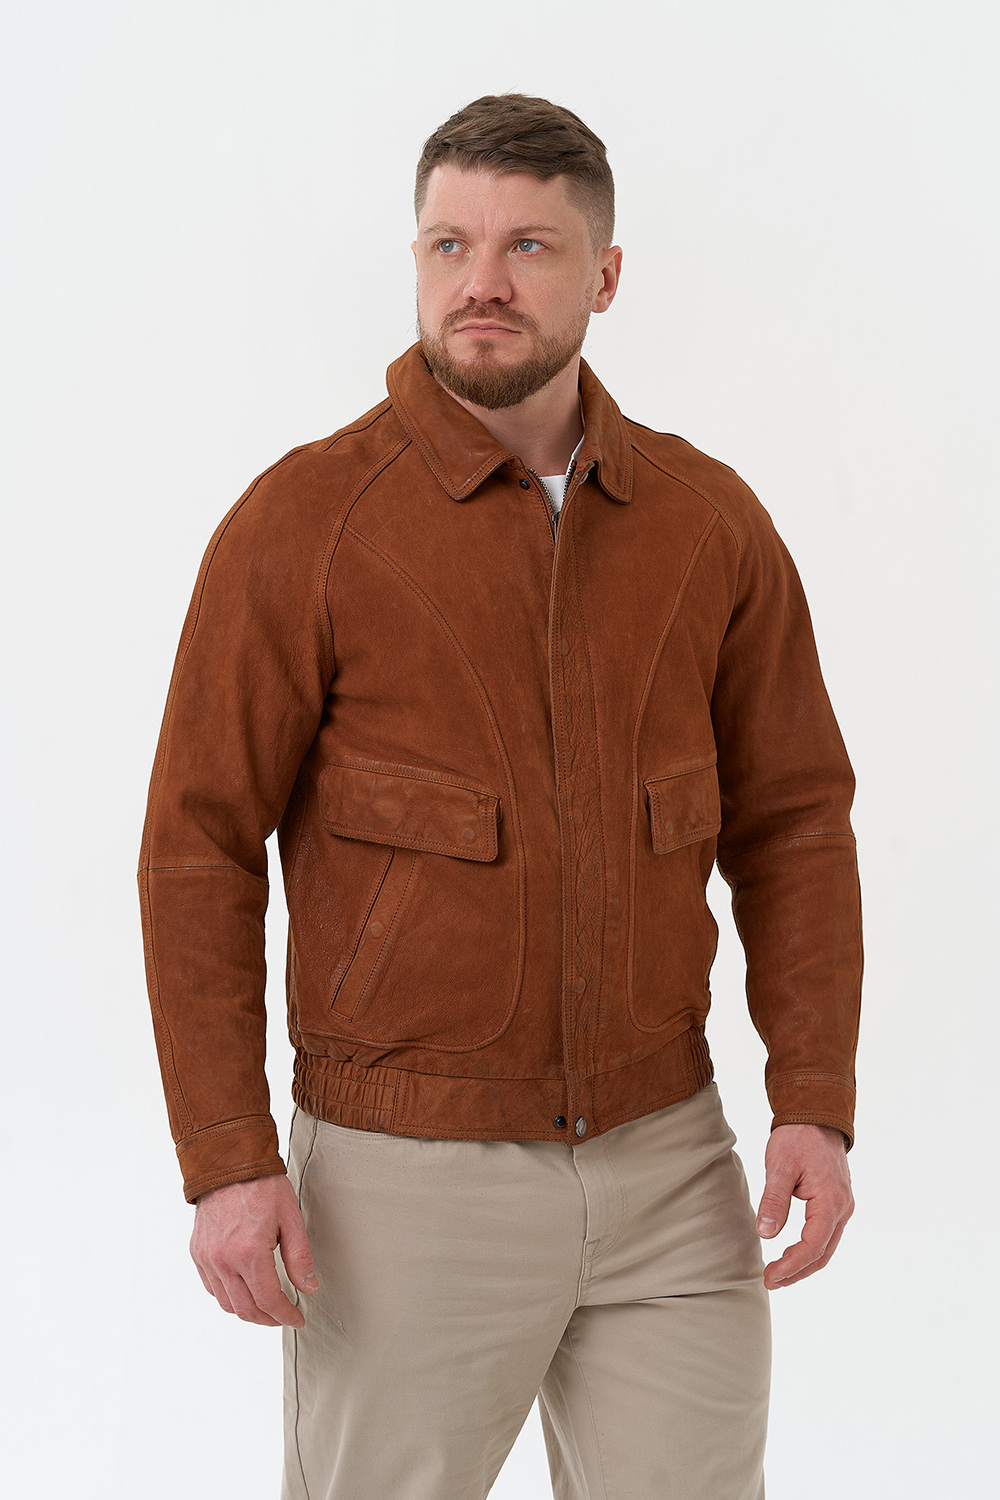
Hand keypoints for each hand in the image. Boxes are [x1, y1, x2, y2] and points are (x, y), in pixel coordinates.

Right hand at [190, 1173, 318, 1326]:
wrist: (228, 1162)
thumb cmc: (261, 1184)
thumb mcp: (290, 1217)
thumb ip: (299, 1257)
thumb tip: (308, 1287)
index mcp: (249, 1252)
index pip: (268, 1300)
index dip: (285, 1315)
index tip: (297, 1318)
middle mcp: (223, 1260)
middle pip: (246, 1308)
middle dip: (268, 1319)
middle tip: (284, 1316)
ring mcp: (207, 1258)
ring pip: (226, 1303)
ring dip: (248, 1311)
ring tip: (266, 1306)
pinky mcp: (197, 1252)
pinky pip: (211, 1287)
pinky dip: (228, 1296)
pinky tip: (243, 1290)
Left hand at [756, 1123, 853, 1289]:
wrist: (816, 1115)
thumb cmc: (797, 1137)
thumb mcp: (779, 1166)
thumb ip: (774, 1200)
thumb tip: (766, 1234)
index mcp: (830, 1201)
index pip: (812, 1246)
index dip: (791, 1266)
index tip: (770, 1276)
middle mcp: (842, 1208)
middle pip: (822, 1254)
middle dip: (797, 1272)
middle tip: (770, 1281)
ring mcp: (842, 1206)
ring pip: (826, 1247)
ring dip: (804, 1264)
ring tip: (778, 1274)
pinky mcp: (837, 1202)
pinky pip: (826, 1235)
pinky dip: (810, 1250)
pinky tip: (792, 1254)